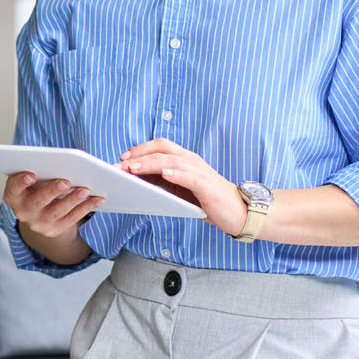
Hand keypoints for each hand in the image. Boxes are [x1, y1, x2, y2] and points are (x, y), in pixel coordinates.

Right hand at [3, 172, 104, 239]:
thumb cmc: (37, 186)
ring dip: (72, 200)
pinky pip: (71, 219)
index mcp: (14, 195)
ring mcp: (38, 223)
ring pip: (56, 212)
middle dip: (51, 191)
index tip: (31, 175)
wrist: (39, 212)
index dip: (20, 182)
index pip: (13, 189)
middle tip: (65, 181)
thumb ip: (40, 169)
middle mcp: (23, 211)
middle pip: (36, 202)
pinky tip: (97, 199)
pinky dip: (85, 208)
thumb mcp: (33, 178)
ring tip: (85, 189)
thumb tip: (65, 161)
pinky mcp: (54, 230)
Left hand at [119, 139, 245, 233]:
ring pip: (170, 160)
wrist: (238, 212)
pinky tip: (164, 174)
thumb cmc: (208, 201)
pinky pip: (188, 176)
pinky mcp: (206, 185)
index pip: (159, 146)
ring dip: (149, 163)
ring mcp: (199, 171)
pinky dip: (175, 174)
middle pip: (161, 148)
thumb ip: (163, 182)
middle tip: (120, 164)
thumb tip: (137, 181)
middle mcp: (191, 160)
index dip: (139, 149)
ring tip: (132, 168)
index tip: (121, 158)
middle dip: (138, 155)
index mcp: (185, 159)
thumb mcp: (181, 189)